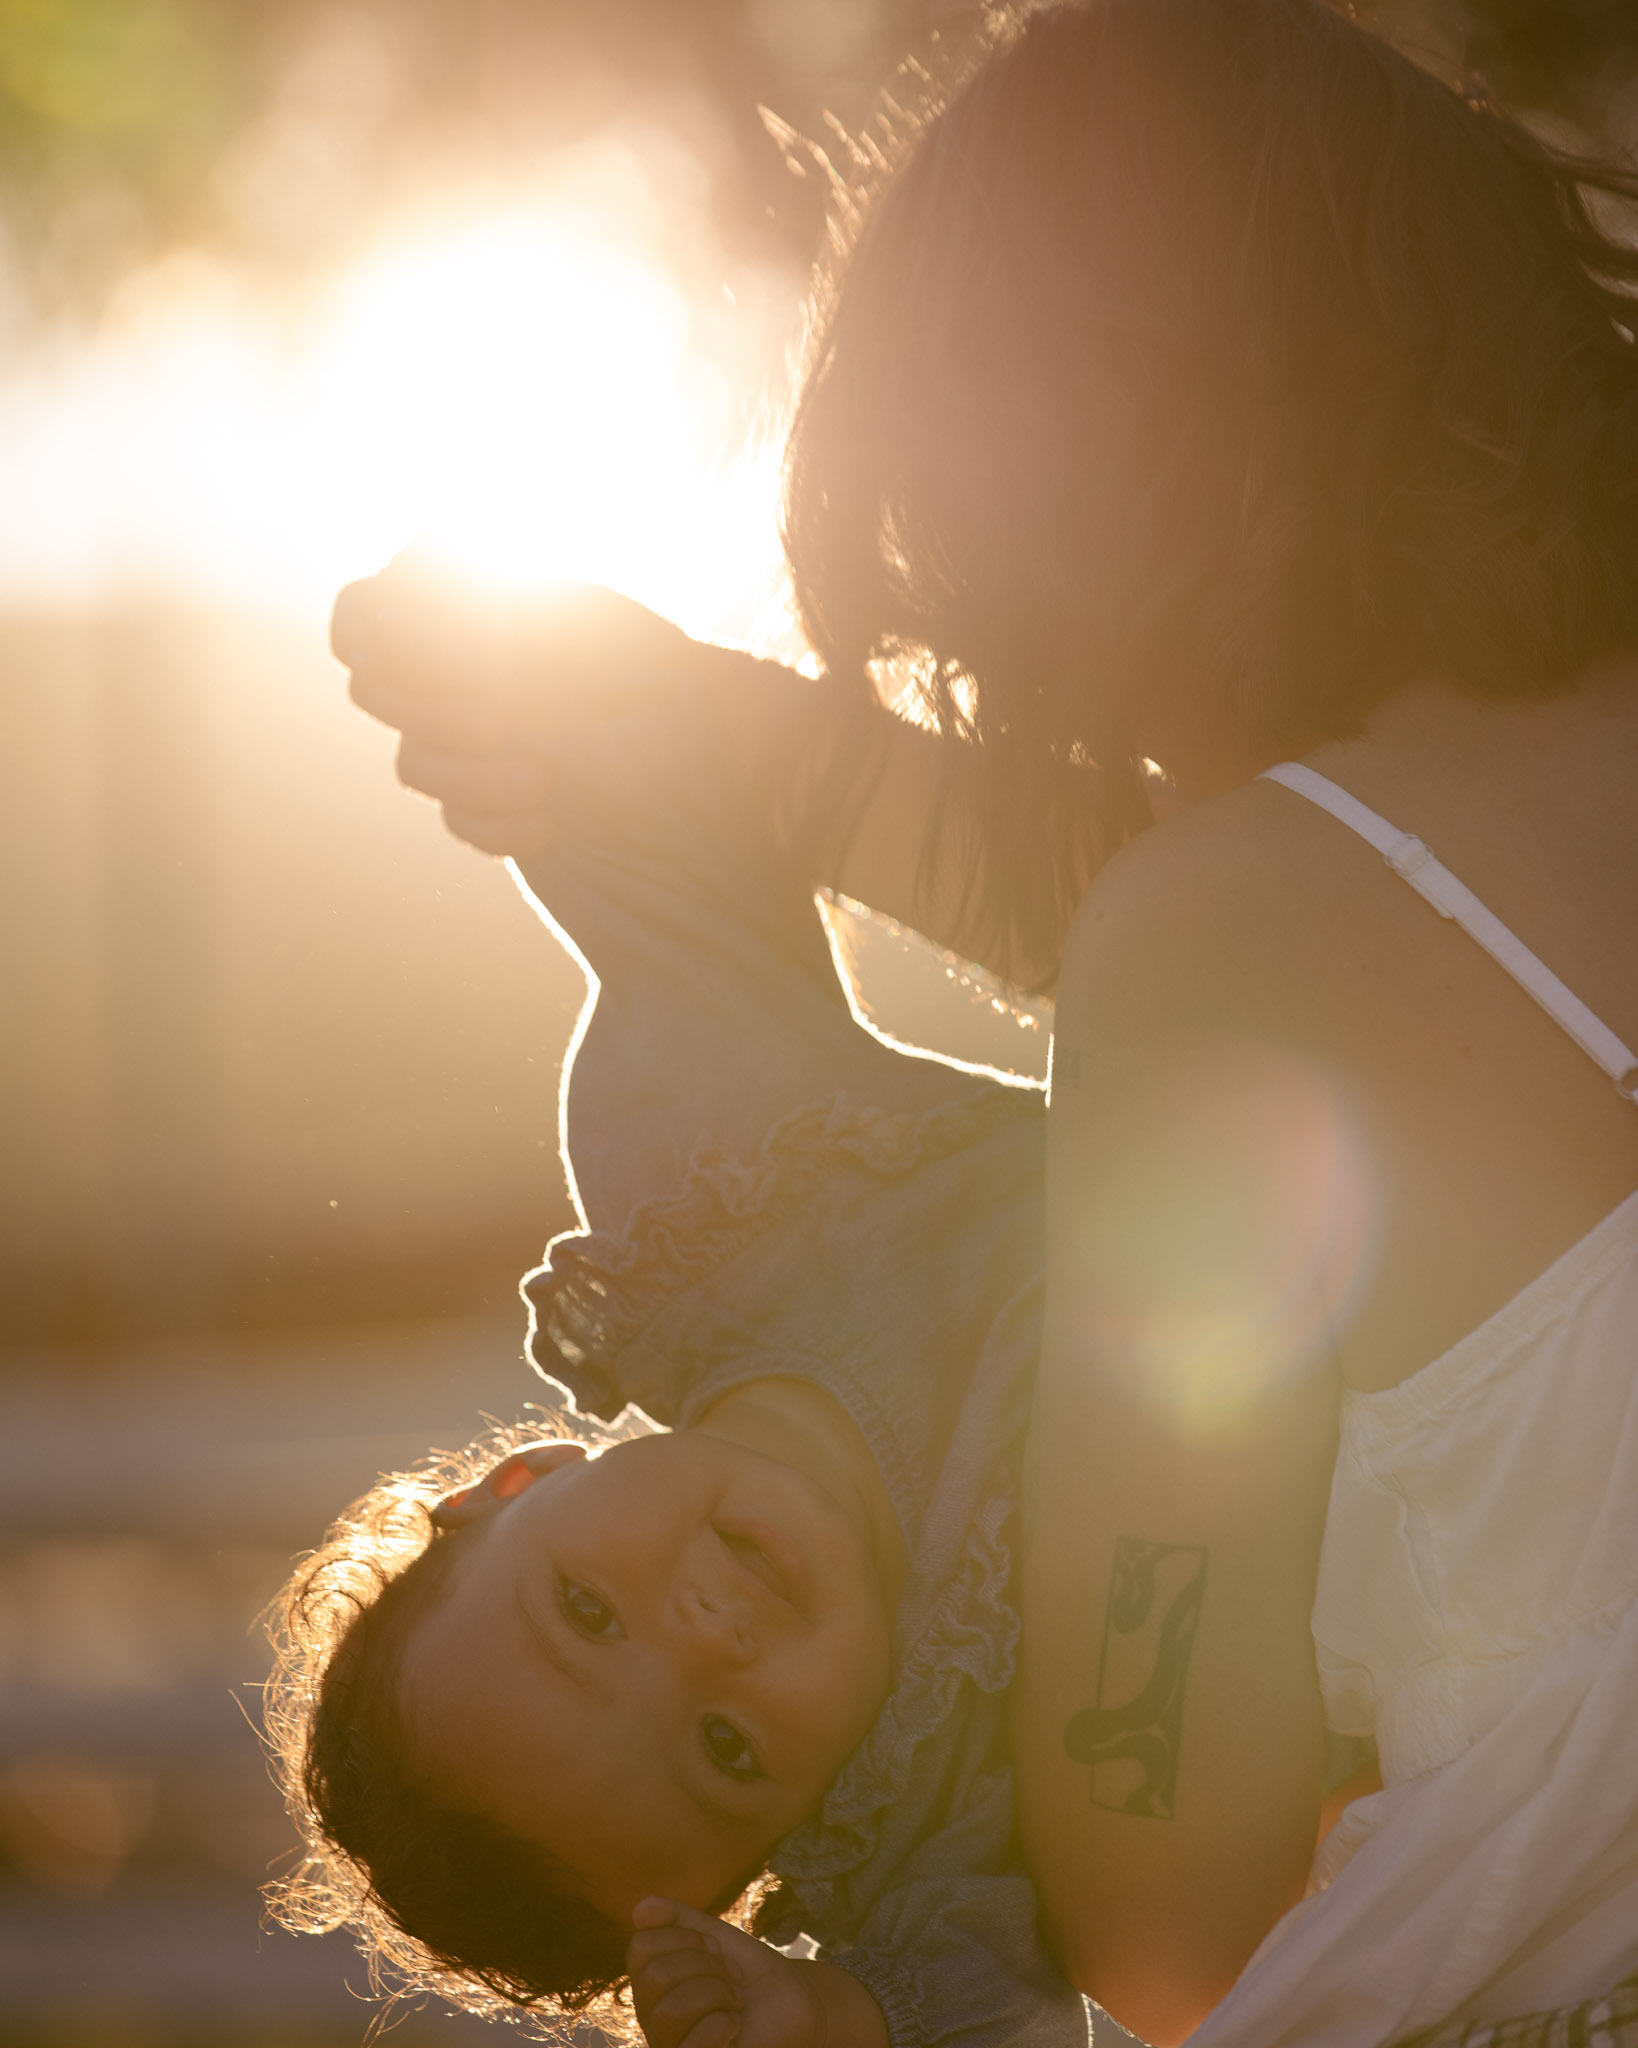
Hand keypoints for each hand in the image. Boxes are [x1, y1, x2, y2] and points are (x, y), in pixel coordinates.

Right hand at [331, 555, 791, 857]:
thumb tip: (400, 606)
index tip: (451, 660)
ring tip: (542, 782)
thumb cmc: (673, 727)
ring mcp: (486, 739)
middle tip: (503, 724)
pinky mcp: (499, 805)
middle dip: (429, 708)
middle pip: (374, 680)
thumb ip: (492, 636)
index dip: (390, 631)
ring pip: (411, 758)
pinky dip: (487, 823)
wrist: (719, 832)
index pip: (382, 599)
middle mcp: (483, 666)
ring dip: (465, 776)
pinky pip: (450, 814)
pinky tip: (546, 827)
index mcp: (503, 604)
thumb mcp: (591, 667)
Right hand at [629, 1898, 887, 2047]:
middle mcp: (653, 2018)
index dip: (684, 1938)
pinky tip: (734, 2023)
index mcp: (651, 1985)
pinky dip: (718, 2024)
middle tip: (730, 1974)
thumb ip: (675, 1918)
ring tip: (735, 1999)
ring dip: (715, 1993)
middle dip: (704, 1964)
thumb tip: (640, 1908)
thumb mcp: (711, 1934)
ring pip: (669, 2012)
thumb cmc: (746, 1971)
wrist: (791, 2001)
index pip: (640, 1948)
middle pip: (654, 1977)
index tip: (715, 1948)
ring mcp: (674, 2043)